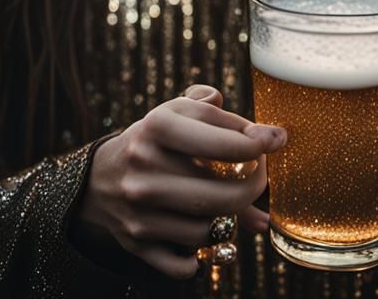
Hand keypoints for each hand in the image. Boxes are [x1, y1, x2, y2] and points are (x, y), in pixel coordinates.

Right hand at [73, 84, 286, 279]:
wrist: (99, 178)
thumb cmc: (156, 140)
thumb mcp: (180, 113)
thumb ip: (220, 115)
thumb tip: (267, 138)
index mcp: (158, 125)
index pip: (226, 141)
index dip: (260, 143)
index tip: (277, 139)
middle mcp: (145, 165)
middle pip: (224, 193)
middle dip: (254, 185)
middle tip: (260, 177)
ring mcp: (140, 207)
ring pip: (209, 228)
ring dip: (229, 219)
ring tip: (231, 201)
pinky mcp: (136, 241)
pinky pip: (184, 264)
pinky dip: (201, 257)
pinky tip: (207, 235)